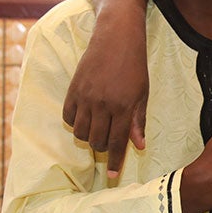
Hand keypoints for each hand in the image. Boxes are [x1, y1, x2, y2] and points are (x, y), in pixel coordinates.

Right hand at [63, 7, 147, 176]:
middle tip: (107, 143)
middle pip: (97, 140)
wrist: (116, 36)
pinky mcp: (73, 89)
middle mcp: (103, 104)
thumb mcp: (143, 92)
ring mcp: (86, 96)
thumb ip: (138, 120)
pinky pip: (68, 117)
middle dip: (102, 148)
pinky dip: (75, 123)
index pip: (116, 142)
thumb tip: (138, 147)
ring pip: (81, 132)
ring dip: (89, 136)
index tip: (112, 175)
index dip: (114, 161)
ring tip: (98, 128)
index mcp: (124, 106)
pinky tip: (85, 118)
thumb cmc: (135, 64)